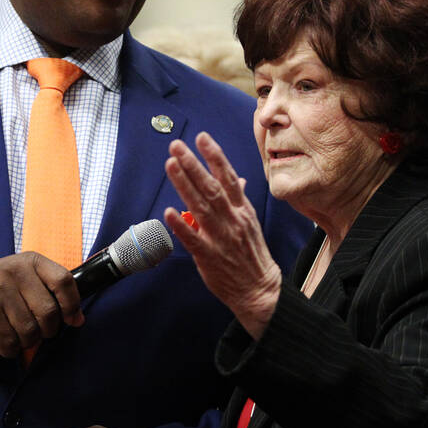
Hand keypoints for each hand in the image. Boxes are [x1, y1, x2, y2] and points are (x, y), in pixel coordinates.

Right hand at [0, 253, 83, 357]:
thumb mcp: (26, 278)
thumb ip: (52, 293)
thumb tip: (78, 319)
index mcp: (31, 261)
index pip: (64, 281)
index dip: (72, 304)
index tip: (72, 318)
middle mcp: (15, 272)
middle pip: (48, 312)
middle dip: (48, 330)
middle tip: (39, 330)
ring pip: (29, 330)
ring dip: (28, 341)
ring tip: (19, 334)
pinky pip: (9, 341)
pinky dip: (11, 349)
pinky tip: (6, 341)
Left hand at [164, 131, 281, 338]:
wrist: (260, 289)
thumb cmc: (252, 255)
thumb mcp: (250, 223)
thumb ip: (240, 200)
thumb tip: (237, 179)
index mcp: (243, 210)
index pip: (228, 177)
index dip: (214, 156)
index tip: (201, 137)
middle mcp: (232, 220)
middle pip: (211, 187)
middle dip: (193, 164)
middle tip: (176, 146)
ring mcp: (221, 238)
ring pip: (201, 207)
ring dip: (184, 184)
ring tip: (170, 165)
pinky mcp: (209, 257)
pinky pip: (192, 239)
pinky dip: (181, 225)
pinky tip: (168, 211)